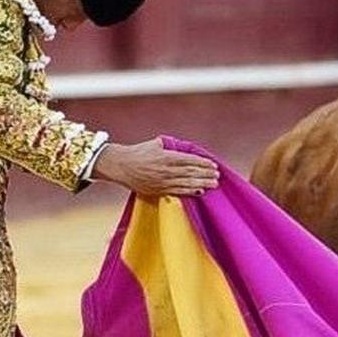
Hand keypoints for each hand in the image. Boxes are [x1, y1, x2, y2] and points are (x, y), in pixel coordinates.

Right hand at [91, 138, 219, 196]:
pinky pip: (178, 191)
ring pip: (187, 183)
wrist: (120, 166)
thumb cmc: (137, 153)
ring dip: (202, 184)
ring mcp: (163, 181)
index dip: (203, 163)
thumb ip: (170, 146)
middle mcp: (166, 170)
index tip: (213, 165)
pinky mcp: (159, 190)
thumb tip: (181, 146)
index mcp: (166, 156)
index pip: (190, 160)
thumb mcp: (155, 145)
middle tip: (217, 176)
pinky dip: (190, 191)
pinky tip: (200, 191)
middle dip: (206, 174)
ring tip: (213, 184)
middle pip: (191, 173)